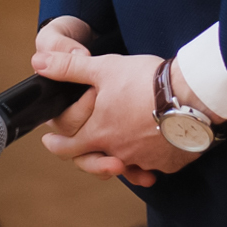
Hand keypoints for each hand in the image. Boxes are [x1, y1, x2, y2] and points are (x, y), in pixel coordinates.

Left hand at [30, 45, 202, 184]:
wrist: (188, 95)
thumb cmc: (145, 82)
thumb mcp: (103, 68)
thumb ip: (70, 68)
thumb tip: (38, 63)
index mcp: (100, 132)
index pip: (69, 146)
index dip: (56, 143)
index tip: (49, 141)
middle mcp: (119, 151)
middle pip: (97, 160)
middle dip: (89, 157)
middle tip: (86, 152)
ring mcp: (144, 159)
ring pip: (128, 163)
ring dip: (122, 158)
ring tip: (122, 152)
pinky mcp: (167, 161)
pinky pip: (154, 163)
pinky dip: (150, 157)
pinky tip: (153, 146)